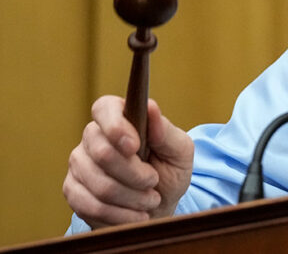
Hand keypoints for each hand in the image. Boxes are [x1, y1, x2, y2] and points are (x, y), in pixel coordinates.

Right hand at [63, 96, 193, 228]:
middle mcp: (94, 137)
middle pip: (102, 152)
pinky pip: (91, 205)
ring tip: (150, 199)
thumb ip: (166, 131)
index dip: (116, 126)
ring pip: (100, 184)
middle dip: (135, 174)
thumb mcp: (179, 152)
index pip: (104, 108)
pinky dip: (120, 215)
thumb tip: (151, 108)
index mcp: (120, 118)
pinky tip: (136, 214)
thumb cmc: (169, 172)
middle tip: (153, 181)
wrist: (159, 206)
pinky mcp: (73, 191)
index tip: (135, 146)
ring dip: (132, 197)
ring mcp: (80, 164)